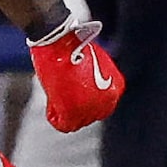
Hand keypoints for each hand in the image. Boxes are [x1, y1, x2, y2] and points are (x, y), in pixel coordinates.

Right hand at [27, 16, 122, 131]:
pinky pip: (63, 124)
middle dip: (76, 110)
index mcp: (115, 89)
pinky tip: (51, 100)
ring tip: (56, 94)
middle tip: (63, 96)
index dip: (85, 103)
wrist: (60, 42)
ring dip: (64, 111)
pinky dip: (54, 116)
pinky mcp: (73, 112)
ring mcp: (91, 108)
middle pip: (89, 117)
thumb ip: (94, 82)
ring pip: (76, 122)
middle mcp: (108, 101)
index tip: (74, 93)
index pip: (101, 108)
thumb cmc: (73, 49)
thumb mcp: (93, 65)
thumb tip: (85, 90)